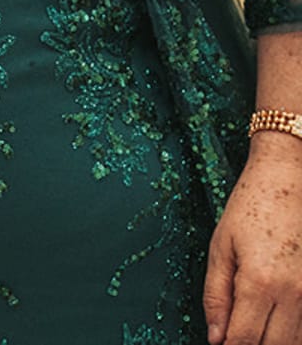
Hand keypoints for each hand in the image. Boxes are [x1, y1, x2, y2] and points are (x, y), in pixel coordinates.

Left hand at [207, 133, 301, 343]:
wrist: (289, 181)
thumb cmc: (250, 208)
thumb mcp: (220, 248)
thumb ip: (216, 296)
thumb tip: (215, 337)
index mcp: (260, 283)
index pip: (244, 340)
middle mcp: (294, 294)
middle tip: (234, 340)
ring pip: (297, 342)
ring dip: (274, 342)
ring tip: (253, 331)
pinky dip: (294, 333)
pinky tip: (276, 324)